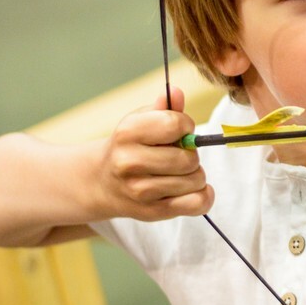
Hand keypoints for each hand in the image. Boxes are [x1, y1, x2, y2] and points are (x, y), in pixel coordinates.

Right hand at [97, 87, 213, 220]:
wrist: (102, 181)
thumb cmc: (130, 146)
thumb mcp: (141, 121)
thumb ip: (164, 107)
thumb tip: (176, 92)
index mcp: (128, 133)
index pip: (177, 125)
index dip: (186, 126)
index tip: (179, 131)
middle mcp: (129, 163)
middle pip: (189, 158)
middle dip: (191, 154)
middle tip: (177, 156)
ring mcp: (140, 191)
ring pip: (196, 180)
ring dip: (195, 175)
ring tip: (178, 173)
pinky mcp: (152, 212)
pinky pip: (197, 203)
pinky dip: (203, 196)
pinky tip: (191, 189)